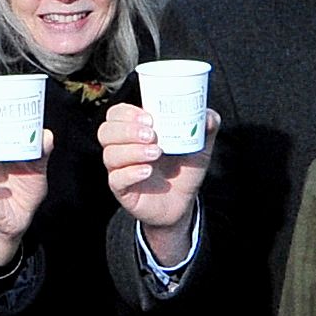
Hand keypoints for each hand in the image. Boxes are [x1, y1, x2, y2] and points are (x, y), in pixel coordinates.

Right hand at [99, 101, 210, 247]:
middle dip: (127, 130)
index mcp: (135, 131)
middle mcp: (122, 148)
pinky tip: (148, 171)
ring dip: (132, 150)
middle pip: (106, 131)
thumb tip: (209, 115)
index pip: (115, 114)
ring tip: (157, 153)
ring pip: (110, 154)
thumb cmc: (184, 169)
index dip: (127, 113)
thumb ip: (205, 126)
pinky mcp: (122, 190)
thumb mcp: (199, 146)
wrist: (183, 203)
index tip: (150, 117)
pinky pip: (116, 179)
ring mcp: (120, 170)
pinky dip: (131, 173)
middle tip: (152, 135)